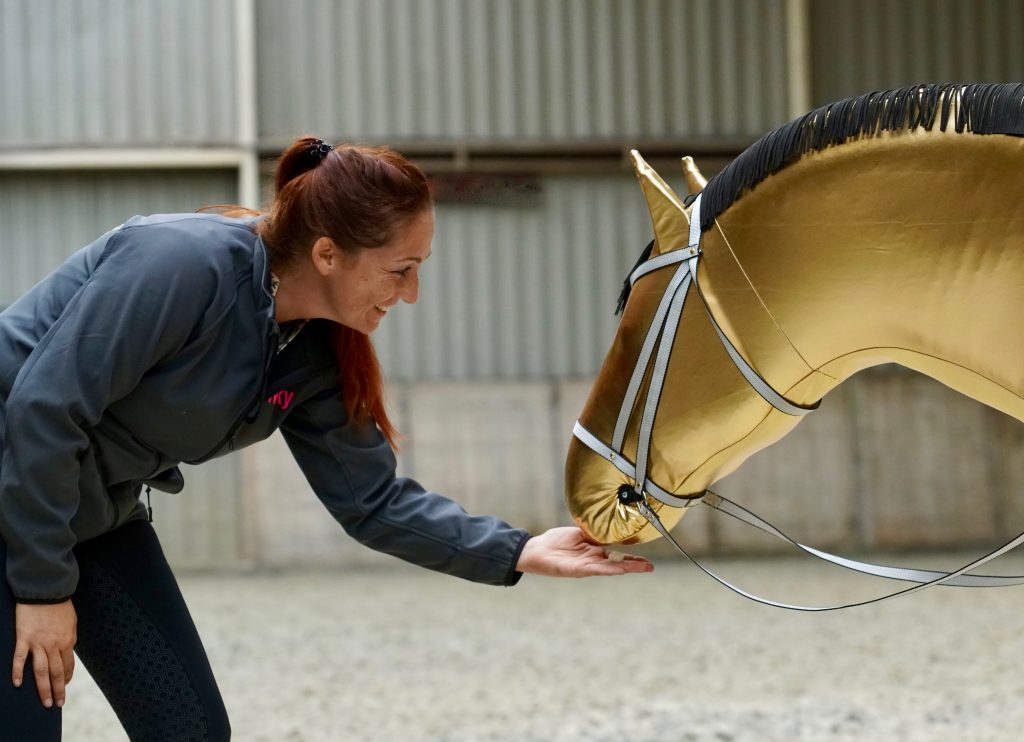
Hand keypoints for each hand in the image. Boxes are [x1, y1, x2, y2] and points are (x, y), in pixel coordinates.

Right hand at [12, 600, 76, 708]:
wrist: (47, 590)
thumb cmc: (60, 604)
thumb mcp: (71, 622)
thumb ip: (68, 638)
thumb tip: (66, 650)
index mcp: (67, 641)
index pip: (68, 665)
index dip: (66, 678)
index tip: (64, 687)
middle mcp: (54, 645)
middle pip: (56, 672)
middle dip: (57, 690)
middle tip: (57, 704)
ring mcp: (38, 643)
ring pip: (40, 671)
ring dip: (43, 688)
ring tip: (45, 702)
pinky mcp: (24, 638)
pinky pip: (20, 658)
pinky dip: (17, 672)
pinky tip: (17, 684)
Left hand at [515, 527, 653, 577]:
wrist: (536, 550)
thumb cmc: (555, 542)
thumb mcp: (579, 533)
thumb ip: (594, 532)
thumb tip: (609, 525)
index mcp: (594, 551)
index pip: (617, 554)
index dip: (632, 556)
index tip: (646, 559)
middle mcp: (593, 560)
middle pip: (618, 563)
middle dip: (634, 565)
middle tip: (650, 567)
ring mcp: (586, 566)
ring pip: (610, 567)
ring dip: (626, 568)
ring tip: (642, 568)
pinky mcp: (577, 569)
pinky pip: (596, 568)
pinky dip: (608, 569)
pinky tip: (619, 569)